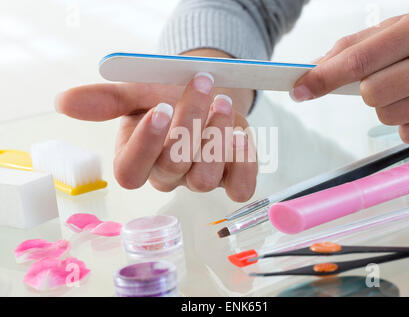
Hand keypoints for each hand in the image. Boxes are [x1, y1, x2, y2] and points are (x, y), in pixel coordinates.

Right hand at [56, 50, 257, 201]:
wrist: (207, 94)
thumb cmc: (167, 95)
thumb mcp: (137, 92)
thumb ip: (105, 100)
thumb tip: (63, 102)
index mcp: (138, 159)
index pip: (130, 171)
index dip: (146, 144)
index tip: (161, 108)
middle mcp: (167, 175)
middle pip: (172, 167)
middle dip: (189, 124)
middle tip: (202, 84)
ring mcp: (199, 180)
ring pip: (204, 180)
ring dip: (216, 138)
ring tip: (224, 103)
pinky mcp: (230, 180)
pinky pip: (239, 189)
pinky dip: (243, 163)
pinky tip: (240, 135)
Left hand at [291, 3, 408, 143]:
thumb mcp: (406, 25)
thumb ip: (359, 45)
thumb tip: (316, 67)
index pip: (359, 60)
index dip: (323, 77)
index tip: (299, 89)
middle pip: (370, 94)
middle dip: (370, 88)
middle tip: (393, 75)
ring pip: (386, 116)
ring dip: (391, 104)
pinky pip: (407, 133)